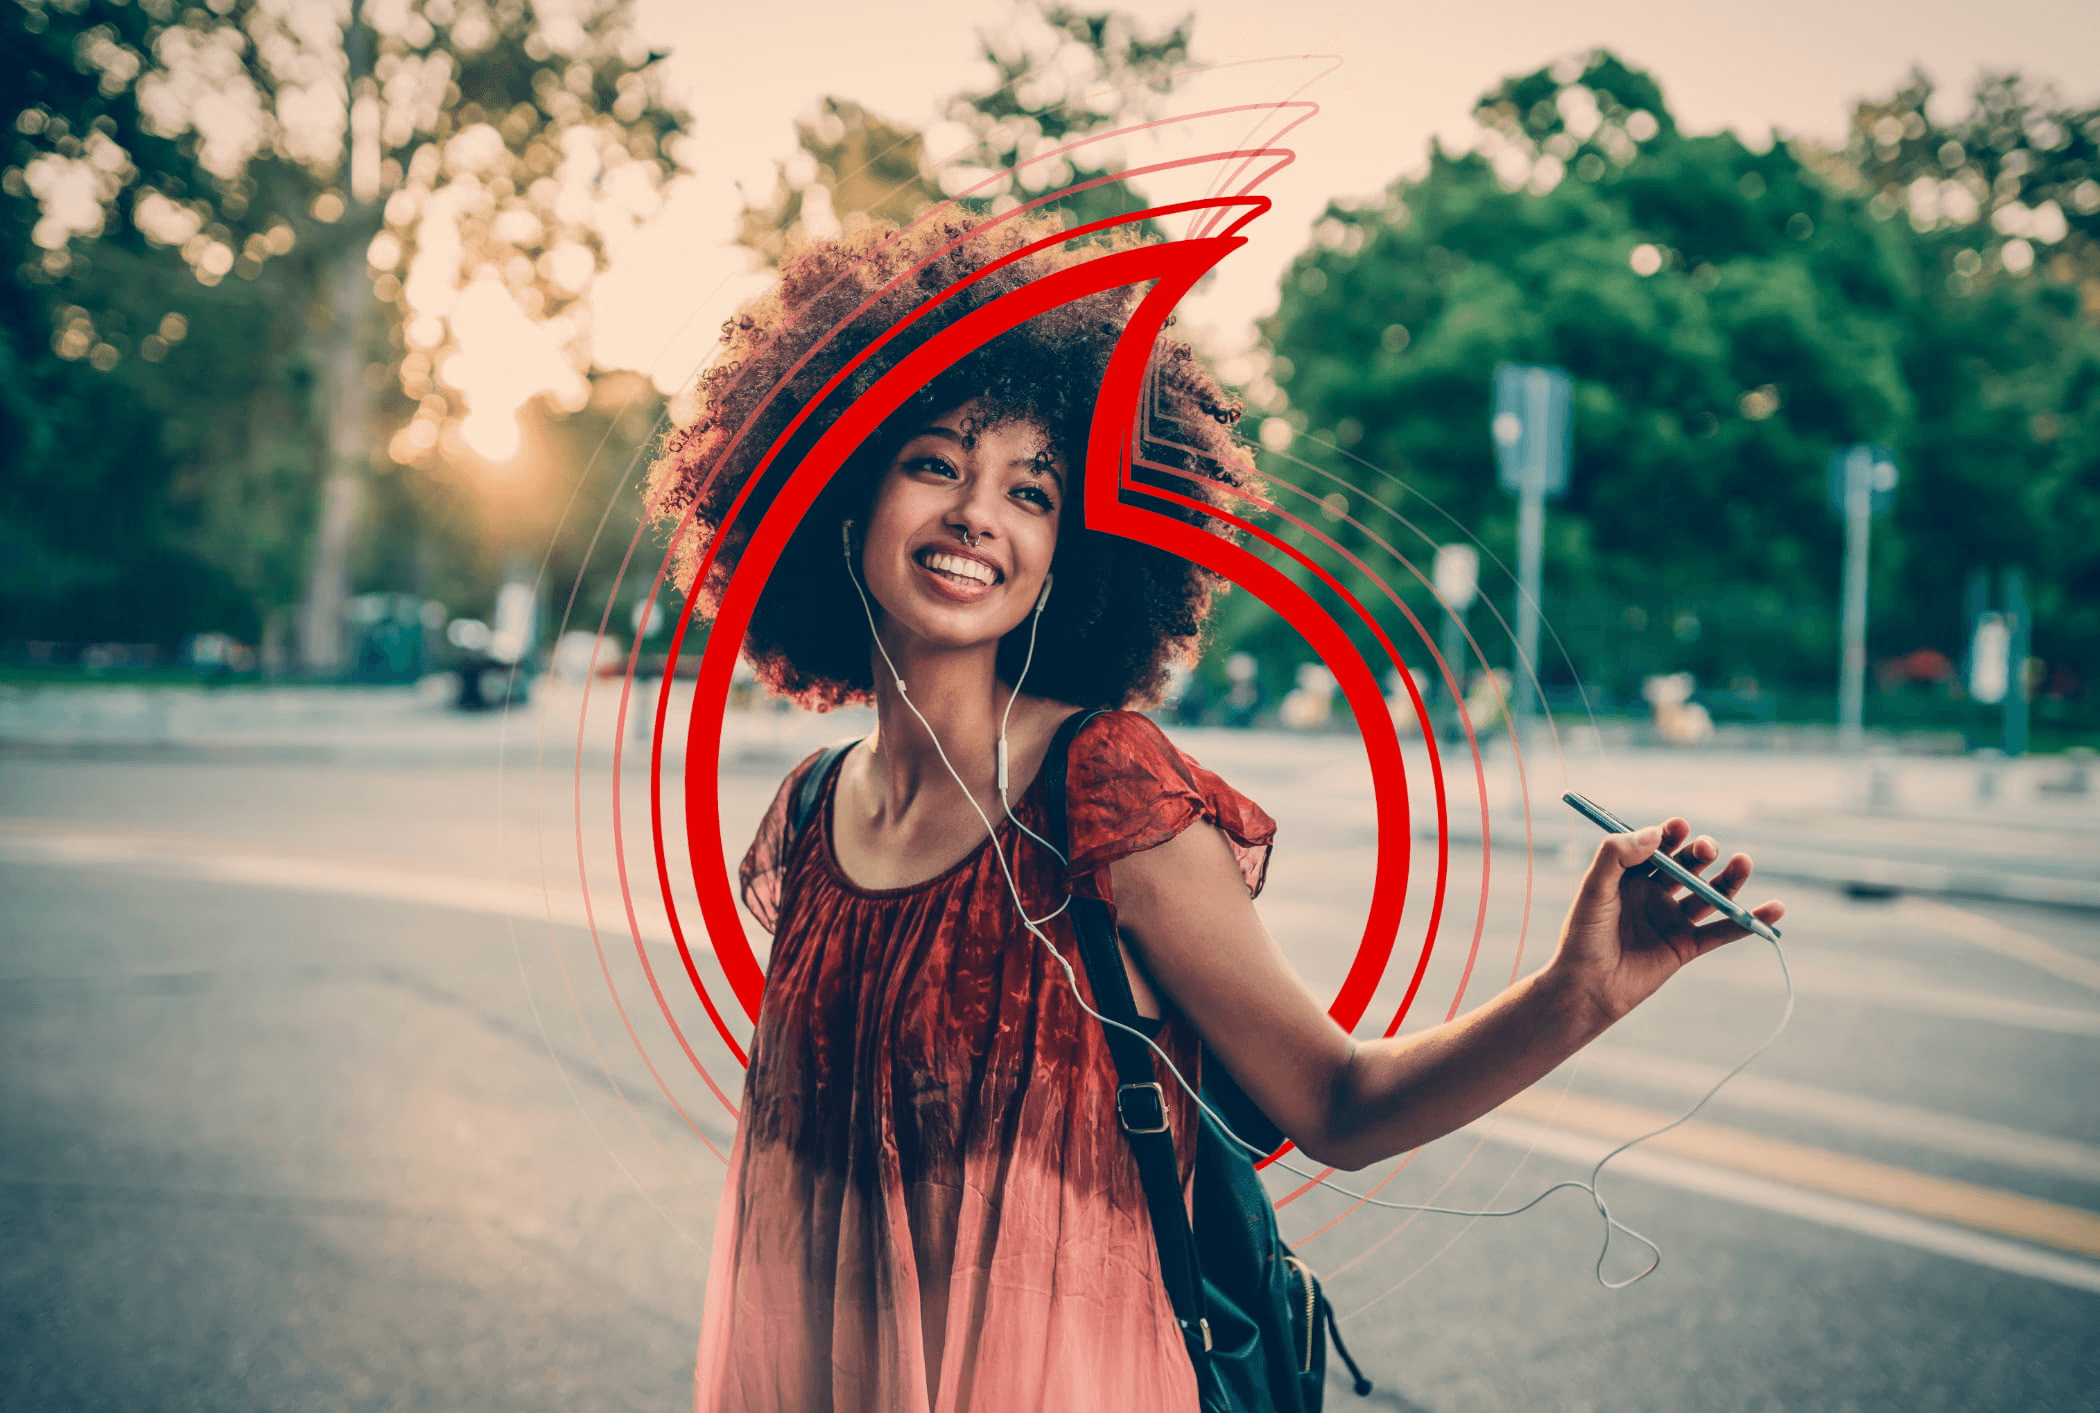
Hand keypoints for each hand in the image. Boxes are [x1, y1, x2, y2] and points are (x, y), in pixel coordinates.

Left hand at [1550, 818, 1785, 1026]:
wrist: (1585, 987)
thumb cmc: (1583, 936)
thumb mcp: (1594, 888)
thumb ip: (1616, 855)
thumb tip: (1656, 833)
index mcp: (1629, 877)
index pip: (1657, 847)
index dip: (1670, 835)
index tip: (1679, 827)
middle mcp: (1653, 895)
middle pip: (1687, 866)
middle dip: (1700, 853)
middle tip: (1706, 849)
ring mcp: (1672, 920)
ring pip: (1708, 894)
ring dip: (1728, 879)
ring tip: (1743, 862)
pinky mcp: (1687, 947)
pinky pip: (1723, 931)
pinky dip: (1749, 920)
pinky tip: (1775, 908)